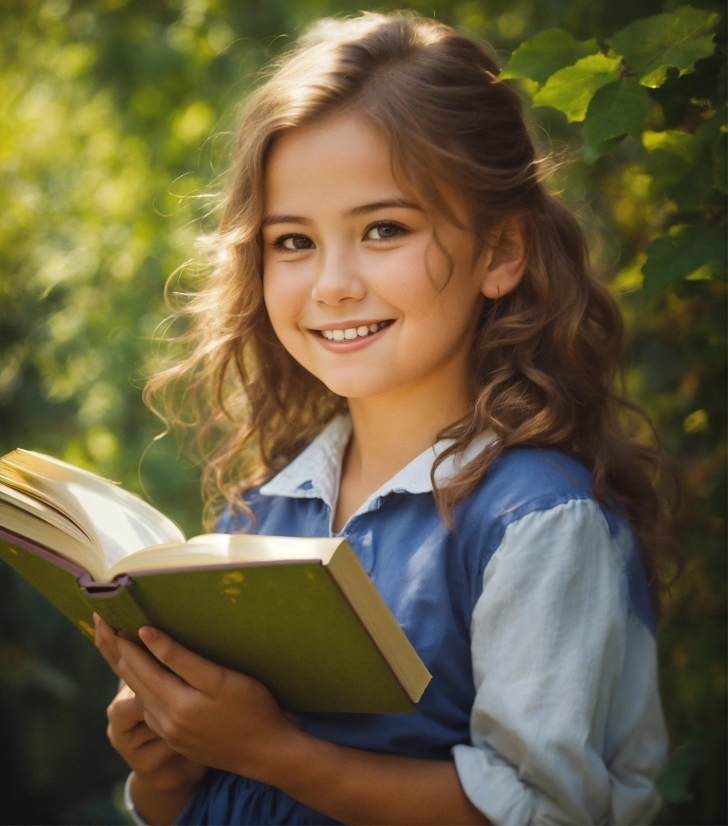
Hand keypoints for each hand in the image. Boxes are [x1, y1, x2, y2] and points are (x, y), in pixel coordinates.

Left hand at [94, 613, 299, 782]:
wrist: (268, 753)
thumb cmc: (252, 708)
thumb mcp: (220, 679)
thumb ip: (182, 658)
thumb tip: (148, 634)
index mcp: (176, 703)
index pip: (142, 668)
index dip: (128, 644)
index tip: (116, 622)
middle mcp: (168, 721)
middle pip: (137, 684)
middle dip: (122, 656)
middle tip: (110, 632)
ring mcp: (173, 734)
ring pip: (143, 699)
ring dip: (131, 675)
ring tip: (124, 653)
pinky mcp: (181, 741)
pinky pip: (153, 714)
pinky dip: (144, 694)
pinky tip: (147, 685)